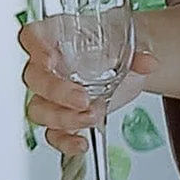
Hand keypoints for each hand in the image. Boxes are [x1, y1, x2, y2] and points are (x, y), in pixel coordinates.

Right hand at [20, 20, 155, 152]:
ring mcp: (52, 95)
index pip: (31, 37)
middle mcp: (46, 66)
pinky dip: (64, 142)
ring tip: (92, 117)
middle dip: (56, 92)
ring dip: (62, 118)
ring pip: (37, 109)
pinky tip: (81, 143)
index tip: (50, 58)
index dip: (36, 48)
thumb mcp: (123, 44)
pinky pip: (52, 134)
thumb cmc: (111, 48)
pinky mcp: (64, 118)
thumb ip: (134, 54)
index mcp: (54, 39)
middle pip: (34, 78)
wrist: (124, 66)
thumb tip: (148, 62)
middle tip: (82, 98)